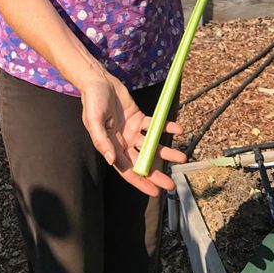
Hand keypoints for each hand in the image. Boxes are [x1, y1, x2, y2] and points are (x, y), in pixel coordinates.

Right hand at [80, 74, 185, 196]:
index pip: (127, 169)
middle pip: (142, 161)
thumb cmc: (92, 101)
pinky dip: (166, 127)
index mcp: (110, 147)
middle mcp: (122, 142)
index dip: (140, 181)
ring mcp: (132, 131)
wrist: (98, 80)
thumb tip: (112, 160)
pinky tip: (177, 129)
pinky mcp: (139, 118)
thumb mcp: (93, 121)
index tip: (154, 192)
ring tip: (181, 157)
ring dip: (166, 151)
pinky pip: (154, 125)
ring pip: (151, 145)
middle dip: (156, 173)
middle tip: (171, 184)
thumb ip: (102, 141)